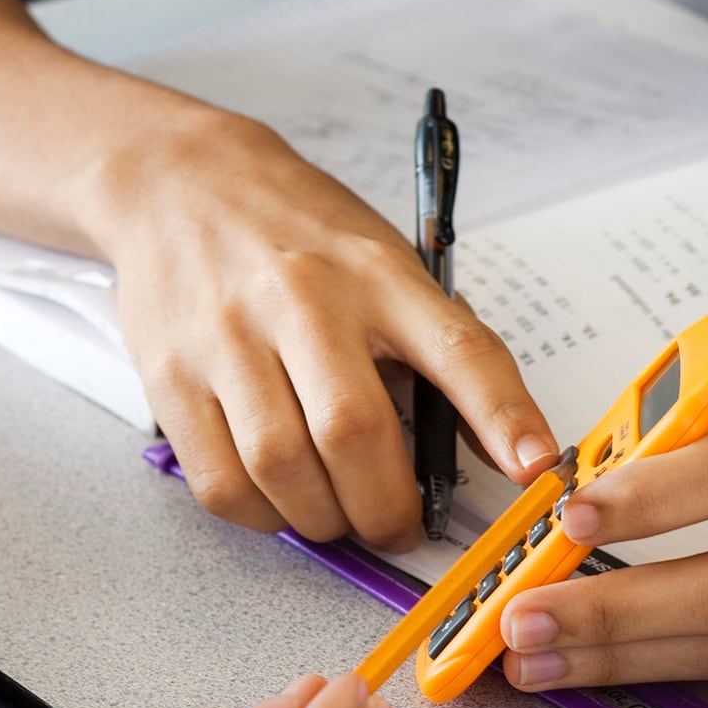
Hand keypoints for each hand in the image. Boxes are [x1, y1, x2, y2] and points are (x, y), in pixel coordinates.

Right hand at [88, 110, 557, 551]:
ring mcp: (227, 336)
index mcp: (378, 274)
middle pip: (354, 432)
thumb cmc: (302, 237)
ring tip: (341, 515)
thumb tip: (509, 449)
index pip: (457, 349)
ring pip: (283, 468)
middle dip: (388, 508)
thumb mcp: (388, 267)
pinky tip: (282, 500)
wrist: (179, 182)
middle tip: (400, 525)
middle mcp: (303, 299)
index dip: (503, 417)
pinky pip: (222, 481)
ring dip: (325, 519)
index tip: (535, 469)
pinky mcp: (171, 374)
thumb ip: (443, 350)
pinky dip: (263, 515)